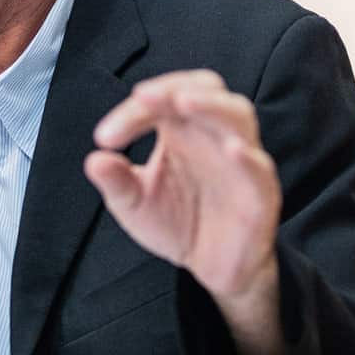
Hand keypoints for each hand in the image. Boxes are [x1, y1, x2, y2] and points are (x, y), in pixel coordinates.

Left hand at [87, 71, 285, 354]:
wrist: (212, 268)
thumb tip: (94, 160)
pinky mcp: (260, 190)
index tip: (104, 138)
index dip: (133, 111)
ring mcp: (241, 158)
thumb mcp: (136, 205)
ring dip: (211, 105)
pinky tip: (230, 150)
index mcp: (182, 128)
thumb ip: (116, 183)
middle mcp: (213, 134)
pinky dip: (247, 156)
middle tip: (143, 97)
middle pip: (206, 88)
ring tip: (183, 102)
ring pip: (238, 114)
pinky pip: (259, 166)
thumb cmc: (177, 224)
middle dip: (175, 86)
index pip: (163, 99)